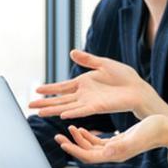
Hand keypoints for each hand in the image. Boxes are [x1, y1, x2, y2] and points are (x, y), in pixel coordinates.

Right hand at [28, 49, 151, 118]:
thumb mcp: (103, 63)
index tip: (36, 90)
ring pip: (66, 107)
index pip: (62, 87)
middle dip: (44, 103)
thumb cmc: (123, 76)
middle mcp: (83, 94)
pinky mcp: (98, 107)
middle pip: (60, 100)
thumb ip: (87, 59)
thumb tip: (71, 52)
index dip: (49, 89)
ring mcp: (89, 102)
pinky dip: (72, 113)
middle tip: (29, 106)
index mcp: (83, 83)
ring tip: (39, 113)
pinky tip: (62, 115)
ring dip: (53, 110)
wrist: (138, 88)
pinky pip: (82, 110)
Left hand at [54, 115, 167, 163]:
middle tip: (58, 136)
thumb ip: (119, 146)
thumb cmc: (154, 131)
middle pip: (86, 153)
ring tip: (69, 129)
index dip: (74, 150)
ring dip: (78, 140)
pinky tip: (82, 129)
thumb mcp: (134, 136)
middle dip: (71, 145)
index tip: (62, 142)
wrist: (166, 129)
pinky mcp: (118, 141)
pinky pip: (98, 142)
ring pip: (90, 147)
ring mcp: (115, 148)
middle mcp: (113, 153)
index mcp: (115, 154)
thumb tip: (105, 153)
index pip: (88, 156)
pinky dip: (88, 136)